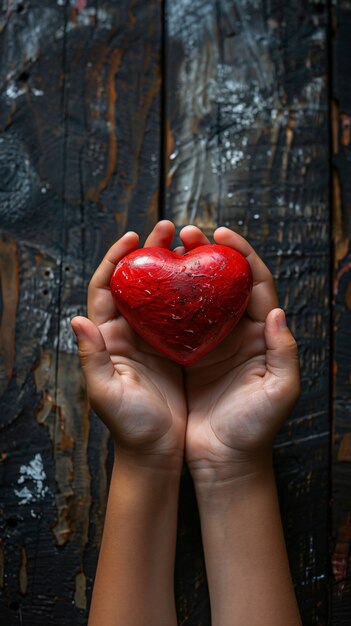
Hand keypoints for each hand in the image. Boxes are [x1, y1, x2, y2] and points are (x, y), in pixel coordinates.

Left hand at [71, 221, 186, 468]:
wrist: (158, 454)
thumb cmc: (131, 428)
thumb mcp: (107, 394)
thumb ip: (93, 358)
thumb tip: (77, 320)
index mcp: (109, 339)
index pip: (106, 289)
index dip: (116, 261)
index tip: (133, 238)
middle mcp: (131, 333)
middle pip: (138, 282)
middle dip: (151, 252)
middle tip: (170, 228)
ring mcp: (156, 340)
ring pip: (164, 293)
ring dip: (176, 267)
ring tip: (193, 244)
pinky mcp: (179, 349)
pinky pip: (187, 314)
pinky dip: (195, 294)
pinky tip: (210, 281)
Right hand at [177, 226, 299, 482]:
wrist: (223, 461)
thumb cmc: (255, 430)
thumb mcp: (280, 393)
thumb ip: (284, 352)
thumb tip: (275, 310)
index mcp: (260, 335)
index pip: (253, 283)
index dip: (241, 254)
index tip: (221, 233)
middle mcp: (234, 333)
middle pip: (220, 282)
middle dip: (204, 252)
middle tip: (184, 232)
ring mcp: (207, 343)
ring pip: (193, 296)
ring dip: (179, 269)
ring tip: (163, 246)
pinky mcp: (183, 356)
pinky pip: (171, 320)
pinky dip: (162, 299)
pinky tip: (148, 284)